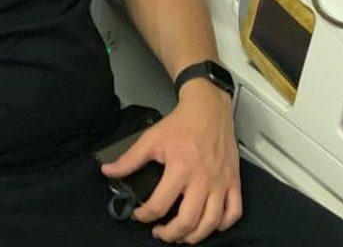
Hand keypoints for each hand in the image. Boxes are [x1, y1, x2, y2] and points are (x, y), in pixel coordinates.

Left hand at [100, 81, 241, 243]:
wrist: (208, 109)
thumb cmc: (182, 123)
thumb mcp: (151, 139)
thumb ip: (129, 159)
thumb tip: (109, 171)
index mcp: (180, 168)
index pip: (159, 205)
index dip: (145, 216)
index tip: (139, 215)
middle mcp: (202, 179)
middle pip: (187, 221)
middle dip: (170, 235)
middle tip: (160, 233)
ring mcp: (220, 182)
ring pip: (211, 222)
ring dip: (195, 236)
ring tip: (182, 236)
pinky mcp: (234, 181)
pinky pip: (234, 212)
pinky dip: (223, 224)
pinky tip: (211, 224)